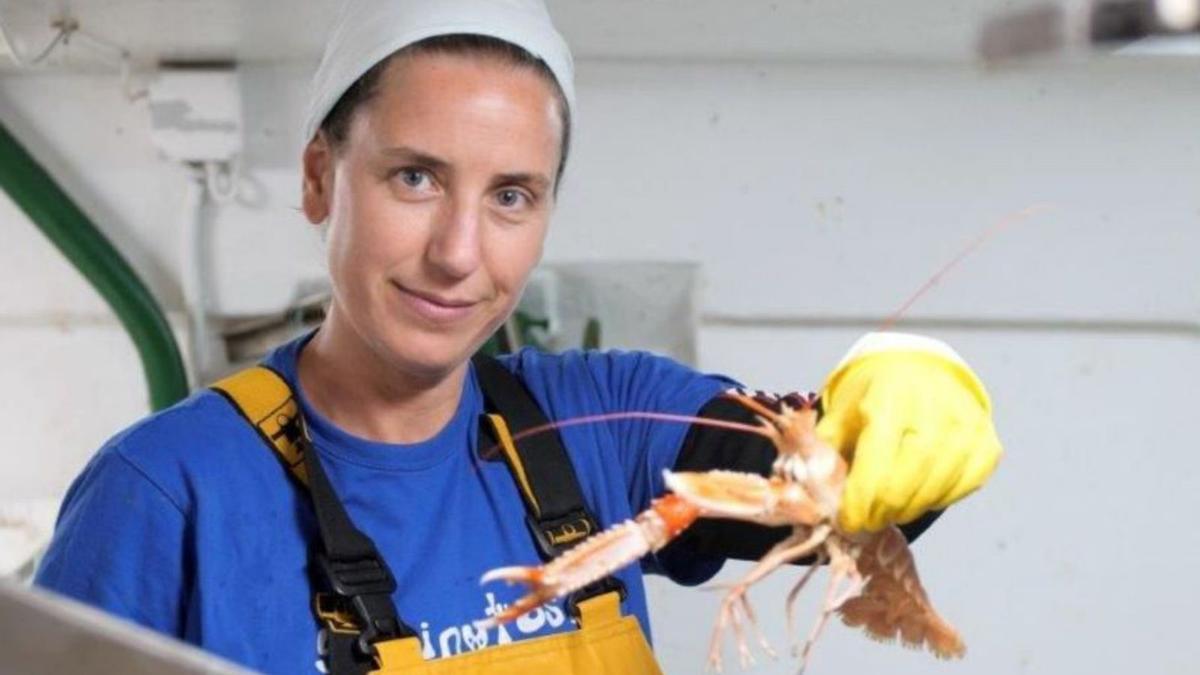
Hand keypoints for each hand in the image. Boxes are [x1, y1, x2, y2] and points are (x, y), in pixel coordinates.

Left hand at [815, 333, 1002, 532]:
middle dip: (882, 510)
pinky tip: (918, 495)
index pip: (877, 462)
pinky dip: (937, 500)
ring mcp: (966, 426)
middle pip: (908, 480)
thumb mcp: (839, 415)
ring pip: (937, 488)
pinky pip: (962, 487)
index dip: (860, 500)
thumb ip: (824, 453)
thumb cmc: (870, 399)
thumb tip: (815, 497)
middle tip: (866, 521)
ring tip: (888, 510)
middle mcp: (933, 409)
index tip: (848, 520)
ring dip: (908, 509)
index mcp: (888, 398)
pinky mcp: (986, 443)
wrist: (917, 370)